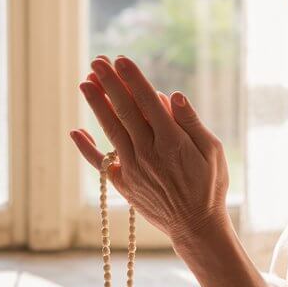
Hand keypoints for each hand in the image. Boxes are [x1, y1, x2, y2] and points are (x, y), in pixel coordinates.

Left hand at [70, 54, 229, 242]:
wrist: (196, 226)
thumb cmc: (209, 185)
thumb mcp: (212, 151)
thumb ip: (191, 122)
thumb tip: (171, 95)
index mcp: (172, 141)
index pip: (147, 101)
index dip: (133, 79)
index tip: (121, 60)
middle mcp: (148, 152)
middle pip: (124, 111)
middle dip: (109, 84)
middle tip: (97, 61)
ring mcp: (132, 168)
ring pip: (110, 130)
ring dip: (96, 105)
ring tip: (85, 82)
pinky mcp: (123, 183)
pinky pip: (100, 163)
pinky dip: (86, 147)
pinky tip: (75, 130)